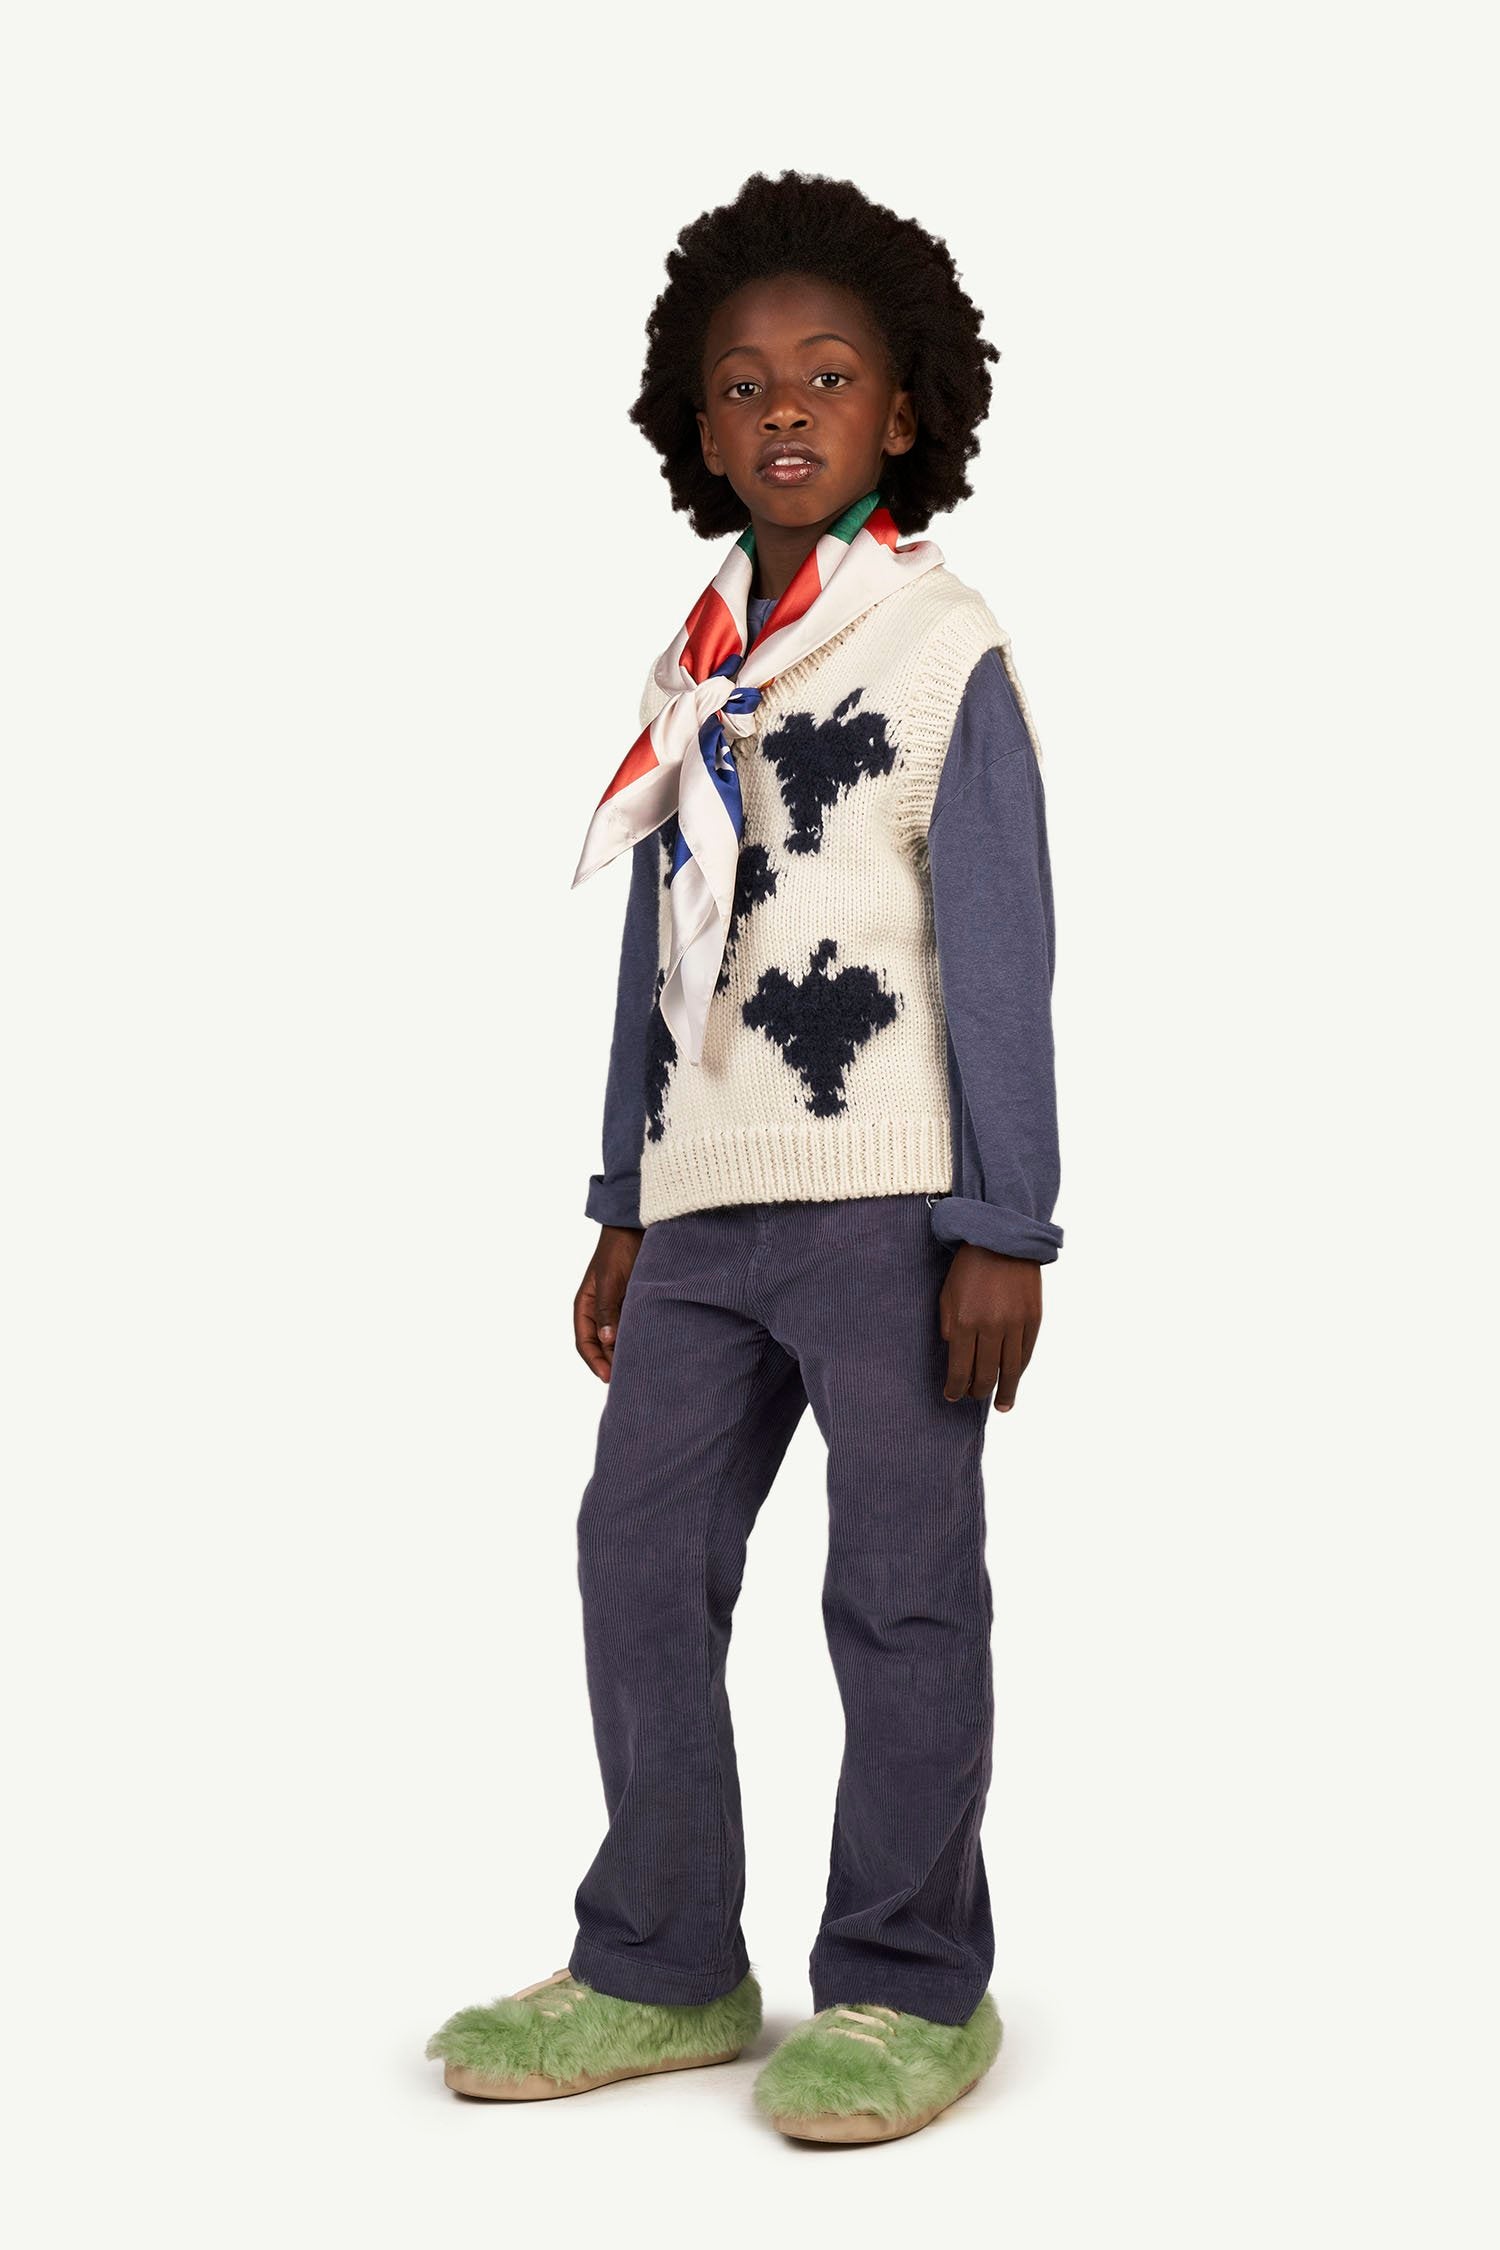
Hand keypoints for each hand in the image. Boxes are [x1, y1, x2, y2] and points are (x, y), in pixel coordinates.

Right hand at [574, 1224, 645, 1381]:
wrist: (639, 1227)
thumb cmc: (619, 1250)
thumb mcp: (609, 1279)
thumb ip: (607, 1309)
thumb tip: (607, 1341)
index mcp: (585, 1305)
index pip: (584, 1342)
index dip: (595, 1362)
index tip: (609, 1378)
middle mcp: (600, 1311)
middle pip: (603, 1345)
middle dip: (613, 1363)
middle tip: (630, 1381)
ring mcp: (618, 1308)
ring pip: (619, 1338)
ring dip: (627, 1353)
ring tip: (642, 1369)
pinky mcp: (636, 1304)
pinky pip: (635, 1327)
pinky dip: (640, 1339)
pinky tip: (652, 1349)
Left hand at [938, 1243, 1041, 1411]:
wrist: (1002, 1239)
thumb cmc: (968, 1267)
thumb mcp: (947, 1295)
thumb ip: (949, 1327)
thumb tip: (956, 1356)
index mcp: (964, 1322)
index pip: (959, 1370)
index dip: (956, 1388)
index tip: (953, 1396)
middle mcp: (991, 1327)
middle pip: (986, 1374)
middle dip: (978, 1391)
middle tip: (975, 1397)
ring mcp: (1015, 1324)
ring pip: (1010, 1370)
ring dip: (1005, 1392)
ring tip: (1002, 1406)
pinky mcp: (1034, 1318)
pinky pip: (1026, 1352)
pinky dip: (1019, 1369)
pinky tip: (1014, 1377)